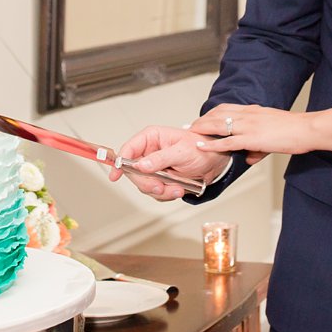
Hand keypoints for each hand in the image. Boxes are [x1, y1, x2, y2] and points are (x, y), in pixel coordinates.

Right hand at [110, 125, 231, 201]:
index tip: (115, 175)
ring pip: (144, 184)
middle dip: (147, 183)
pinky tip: (179, 189)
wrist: (215, 161)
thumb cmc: (201, 148)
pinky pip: (155, 192)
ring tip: (178, 188)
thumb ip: (161, 159)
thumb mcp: (182, 152)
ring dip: (161, 190)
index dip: (120, 162)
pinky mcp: (160, 179)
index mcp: (151, 138)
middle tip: (160, 187)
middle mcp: (149, 152)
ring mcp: (153, 167)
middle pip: (134, 172)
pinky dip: (166, 194)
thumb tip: (141, 165)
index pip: (128, 149)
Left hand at [189, 103, 317, 156]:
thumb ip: (258, 146)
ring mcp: (248, 126)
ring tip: (191, 134)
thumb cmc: (294, 130)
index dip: (211, 113)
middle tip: (190, 126)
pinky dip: (212, 144)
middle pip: (217, 114)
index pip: (226, 108)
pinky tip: (202, 146)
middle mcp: (248, 115)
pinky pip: (226, 142)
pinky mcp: (251, 139)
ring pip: (218, 125)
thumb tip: (249, 157)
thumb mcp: (273, 133)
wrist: (306, 129)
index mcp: (253, 110)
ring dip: (202, 129)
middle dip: (202, 120)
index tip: (202, 118)